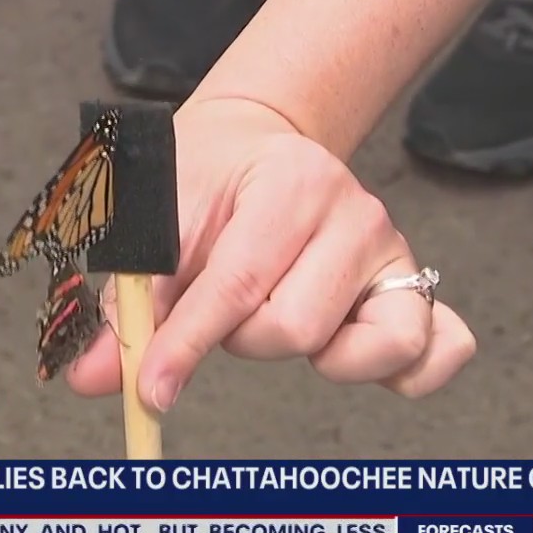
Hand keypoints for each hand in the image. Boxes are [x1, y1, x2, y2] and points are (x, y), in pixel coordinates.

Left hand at [65, 98, 474, 410]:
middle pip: (295, 327)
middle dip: (241, 337)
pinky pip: (438, 348)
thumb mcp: (154, 224)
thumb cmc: (204, 179)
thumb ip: (127, 305)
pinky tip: (350, 354)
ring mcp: (394, 251)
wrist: (256, 140)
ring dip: (308, 353)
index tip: (152, 392)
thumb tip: (94, 378)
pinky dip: (400, 368)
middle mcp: (356, 213)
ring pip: (363, 349)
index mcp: (290, 182)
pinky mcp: (415, 286)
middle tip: (226, 306)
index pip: (237, 284)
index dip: (187, 345)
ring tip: (279, 315)